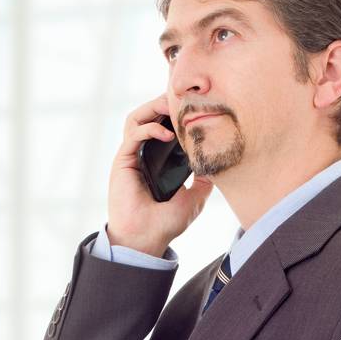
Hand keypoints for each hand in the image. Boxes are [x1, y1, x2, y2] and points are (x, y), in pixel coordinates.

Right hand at [105, 94, 215, 258]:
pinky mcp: (122, 161)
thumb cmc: (166, 222)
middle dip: (163, 103)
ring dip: (153, 108)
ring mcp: (131, 156)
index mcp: (156, 159)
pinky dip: (149, 129)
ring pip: (135, 118)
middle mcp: (142, 154)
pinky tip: (167, 135)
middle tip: (182, 100)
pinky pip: (133, 135)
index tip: (192, 106)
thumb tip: (218, 163)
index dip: (173, 113)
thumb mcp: (195, 197)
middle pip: (147, 115)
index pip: (162, 125)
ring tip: (172, 109)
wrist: (146, 239)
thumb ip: (204, 179)